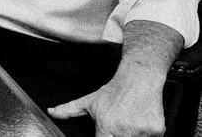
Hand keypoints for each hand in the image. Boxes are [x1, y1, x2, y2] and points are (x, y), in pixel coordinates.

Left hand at [48, 68, 166, 136]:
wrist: (139, 78)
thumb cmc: (114, 91)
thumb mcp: (89, 100)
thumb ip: (69, 110)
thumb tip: (51, 112)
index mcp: (106, 125)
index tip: (105, 134)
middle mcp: (124, 130)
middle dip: (119, 134)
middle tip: (119, 123)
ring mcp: (142, 131)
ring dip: (133, 135)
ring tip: (129, 120)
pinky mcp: (157, 131)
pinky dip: (146, 134)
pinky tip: (140, 120)